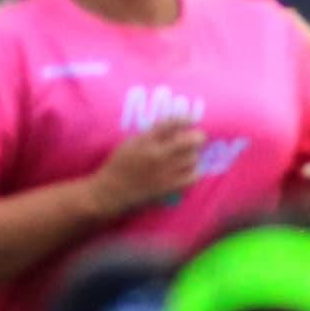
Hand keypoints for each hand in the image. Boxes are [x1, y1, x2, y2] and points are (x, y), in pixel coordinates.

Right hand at [87, 116, 205, 218]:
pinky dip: (193, 172)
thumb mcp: (129, 144)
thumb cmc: (119, 165)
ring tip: (187, 156)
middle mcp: (157, 155)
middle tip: (198, 138)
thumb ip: (149, 135)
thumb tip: (173, 128)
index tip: (192, 119)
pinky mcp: (169, 187)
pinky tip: (187, 171)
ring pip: (193, 158)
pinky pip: (193, 176)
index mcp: (145, 141)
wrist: (111, 191)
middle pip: (189, 141)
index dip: (185, 119)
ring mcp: (164, 171)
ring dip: (192, 155)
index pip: (171, 124)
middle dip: (197, 137)